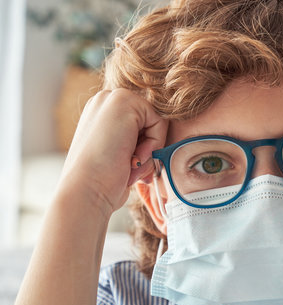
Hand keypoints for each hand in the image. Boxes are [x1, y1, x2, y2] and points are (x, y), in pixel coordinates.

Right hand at [61, 88, 167, 214]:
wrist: (86, 192)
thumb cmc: (102, 182)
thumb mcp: (119, 154)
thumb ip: (134, 140)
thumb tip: (156, 141)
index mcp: (101, 113)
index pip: (143, 125)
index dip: (142, 149)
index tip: (128, 167)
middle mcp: (105, 100)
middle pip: (151, 123)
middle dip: (147, 150)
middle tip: (130, 167)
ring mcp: (113, 98)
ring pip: (156, 123)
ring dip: (149, 151)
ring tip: (129, 165)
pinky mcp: (124, 101)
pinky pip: (159, 123)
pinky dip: (153, 146)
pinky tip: (132, 158)